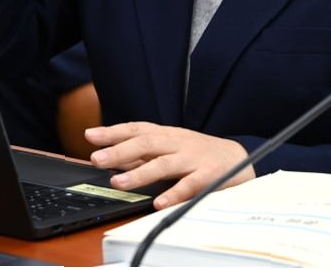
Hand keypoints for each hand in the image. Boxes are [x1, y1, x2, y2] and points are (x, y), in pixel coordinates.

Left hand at [85, 121, 255, 209]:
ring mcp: (193, 159)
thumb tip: (114, 156)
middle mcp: (178, 143)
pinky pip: (190, 185)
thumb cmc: (199, 153)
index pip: (137, 129)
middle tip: (97, 159)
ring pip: (164, 164)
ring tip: (120, 182)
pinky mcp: (209, 176)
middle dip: (119, 151)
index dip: (113, 132)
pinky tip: (159, 202)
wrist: (240, 158)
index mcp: (168, 135)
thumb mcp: (172, 147)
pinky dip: (174, 194)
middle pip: (146, 143)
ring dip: (140, 173)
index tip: (90, 136)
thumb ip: (145, 152)